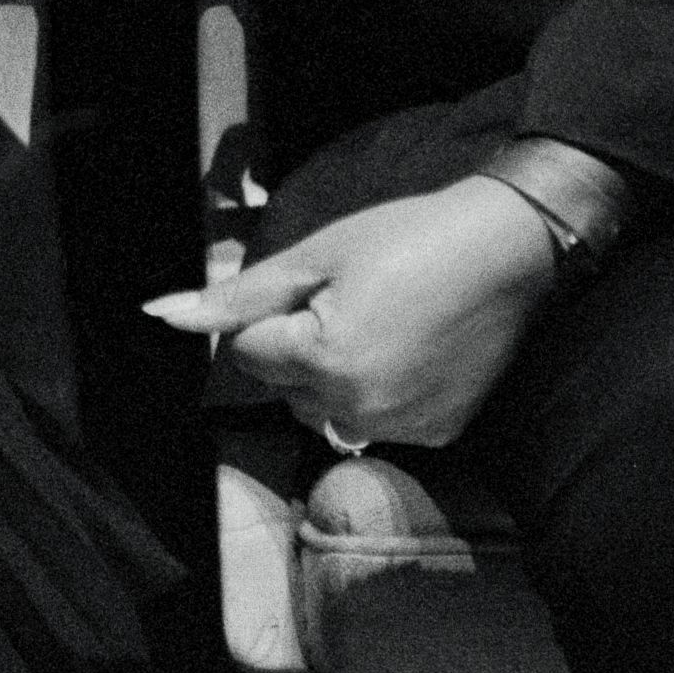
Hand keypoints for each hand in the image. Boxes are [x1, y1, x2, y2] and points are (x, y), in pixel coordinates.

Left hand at [140, 177, 562, 451]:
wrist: (510, 250)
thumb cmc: (409, 238)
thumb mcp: (315, 256)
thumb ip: (238, 297)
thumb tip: (162, 316)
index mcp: (323, 362)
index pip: (247, 355)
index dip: (269, 317)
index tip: (316, 286)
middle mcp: (359, 411)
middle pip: (283, 388)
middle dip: (296, 350)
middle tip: (349, 300)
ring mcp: (401, 429)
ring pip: (324, 411)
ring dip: (331, 377)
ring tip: (379, 323)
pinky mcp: (437, 434)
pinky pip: (375, 420)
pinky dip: (376, 392)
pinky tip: (408, 349)